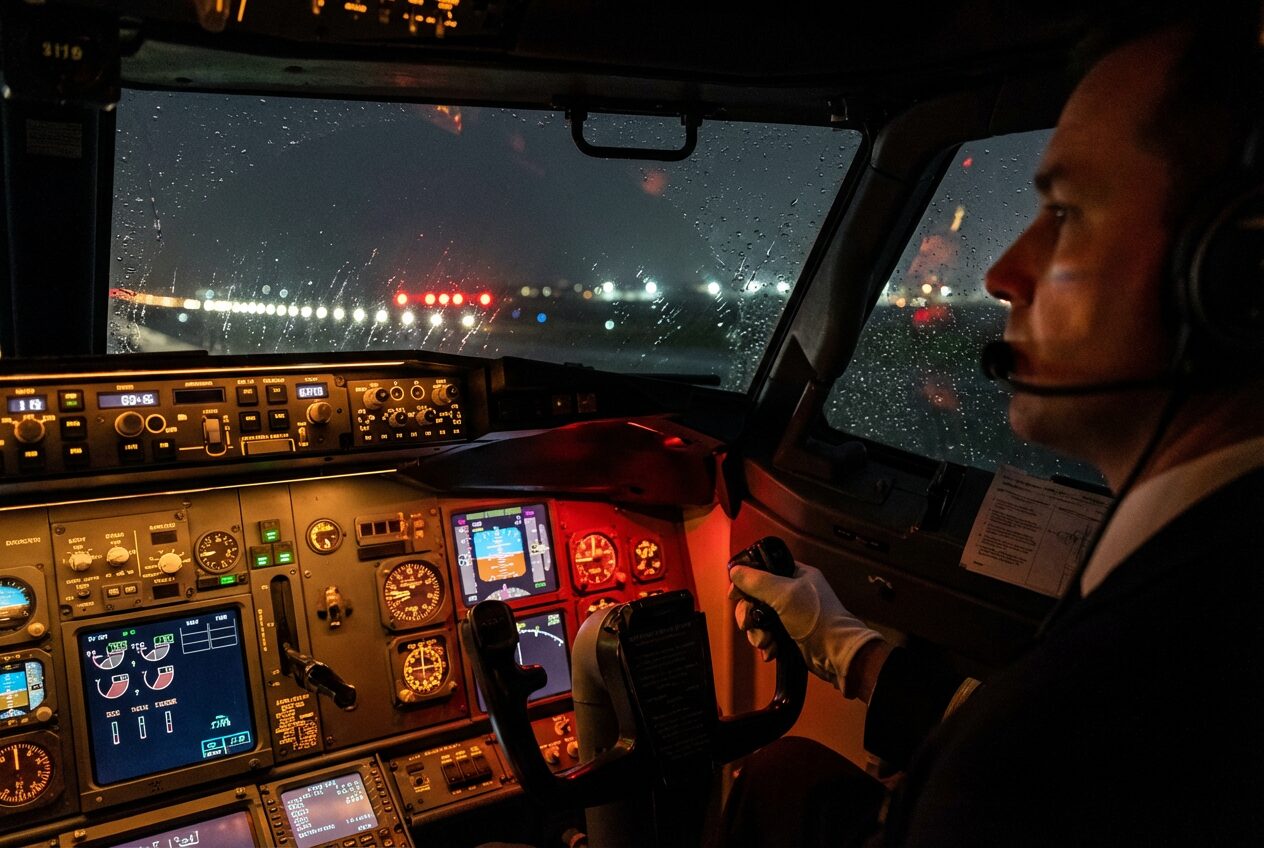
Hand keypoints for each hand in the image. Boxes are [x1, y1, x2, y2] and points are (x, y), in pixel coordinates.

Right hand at [729, 563, 882, 691]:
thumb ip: (757, 581)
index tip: (735, 595)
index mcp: (796, 575)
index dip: (746, 583)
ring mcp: (791, 615)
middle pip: (756, 598)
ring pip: (759, 619)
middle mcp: (792, 593)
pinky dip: (766, 643)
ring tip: (765, 642)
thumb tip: (735, 570)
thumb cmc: (816, 619)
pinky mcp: (790, 635)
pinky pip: (768, 635)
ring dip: (757, 632)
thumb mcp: (784, 595)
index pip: (763, 571)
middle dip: (749, 614)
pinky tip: (771, 651)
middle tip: (747, 624)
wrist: (836, 654)